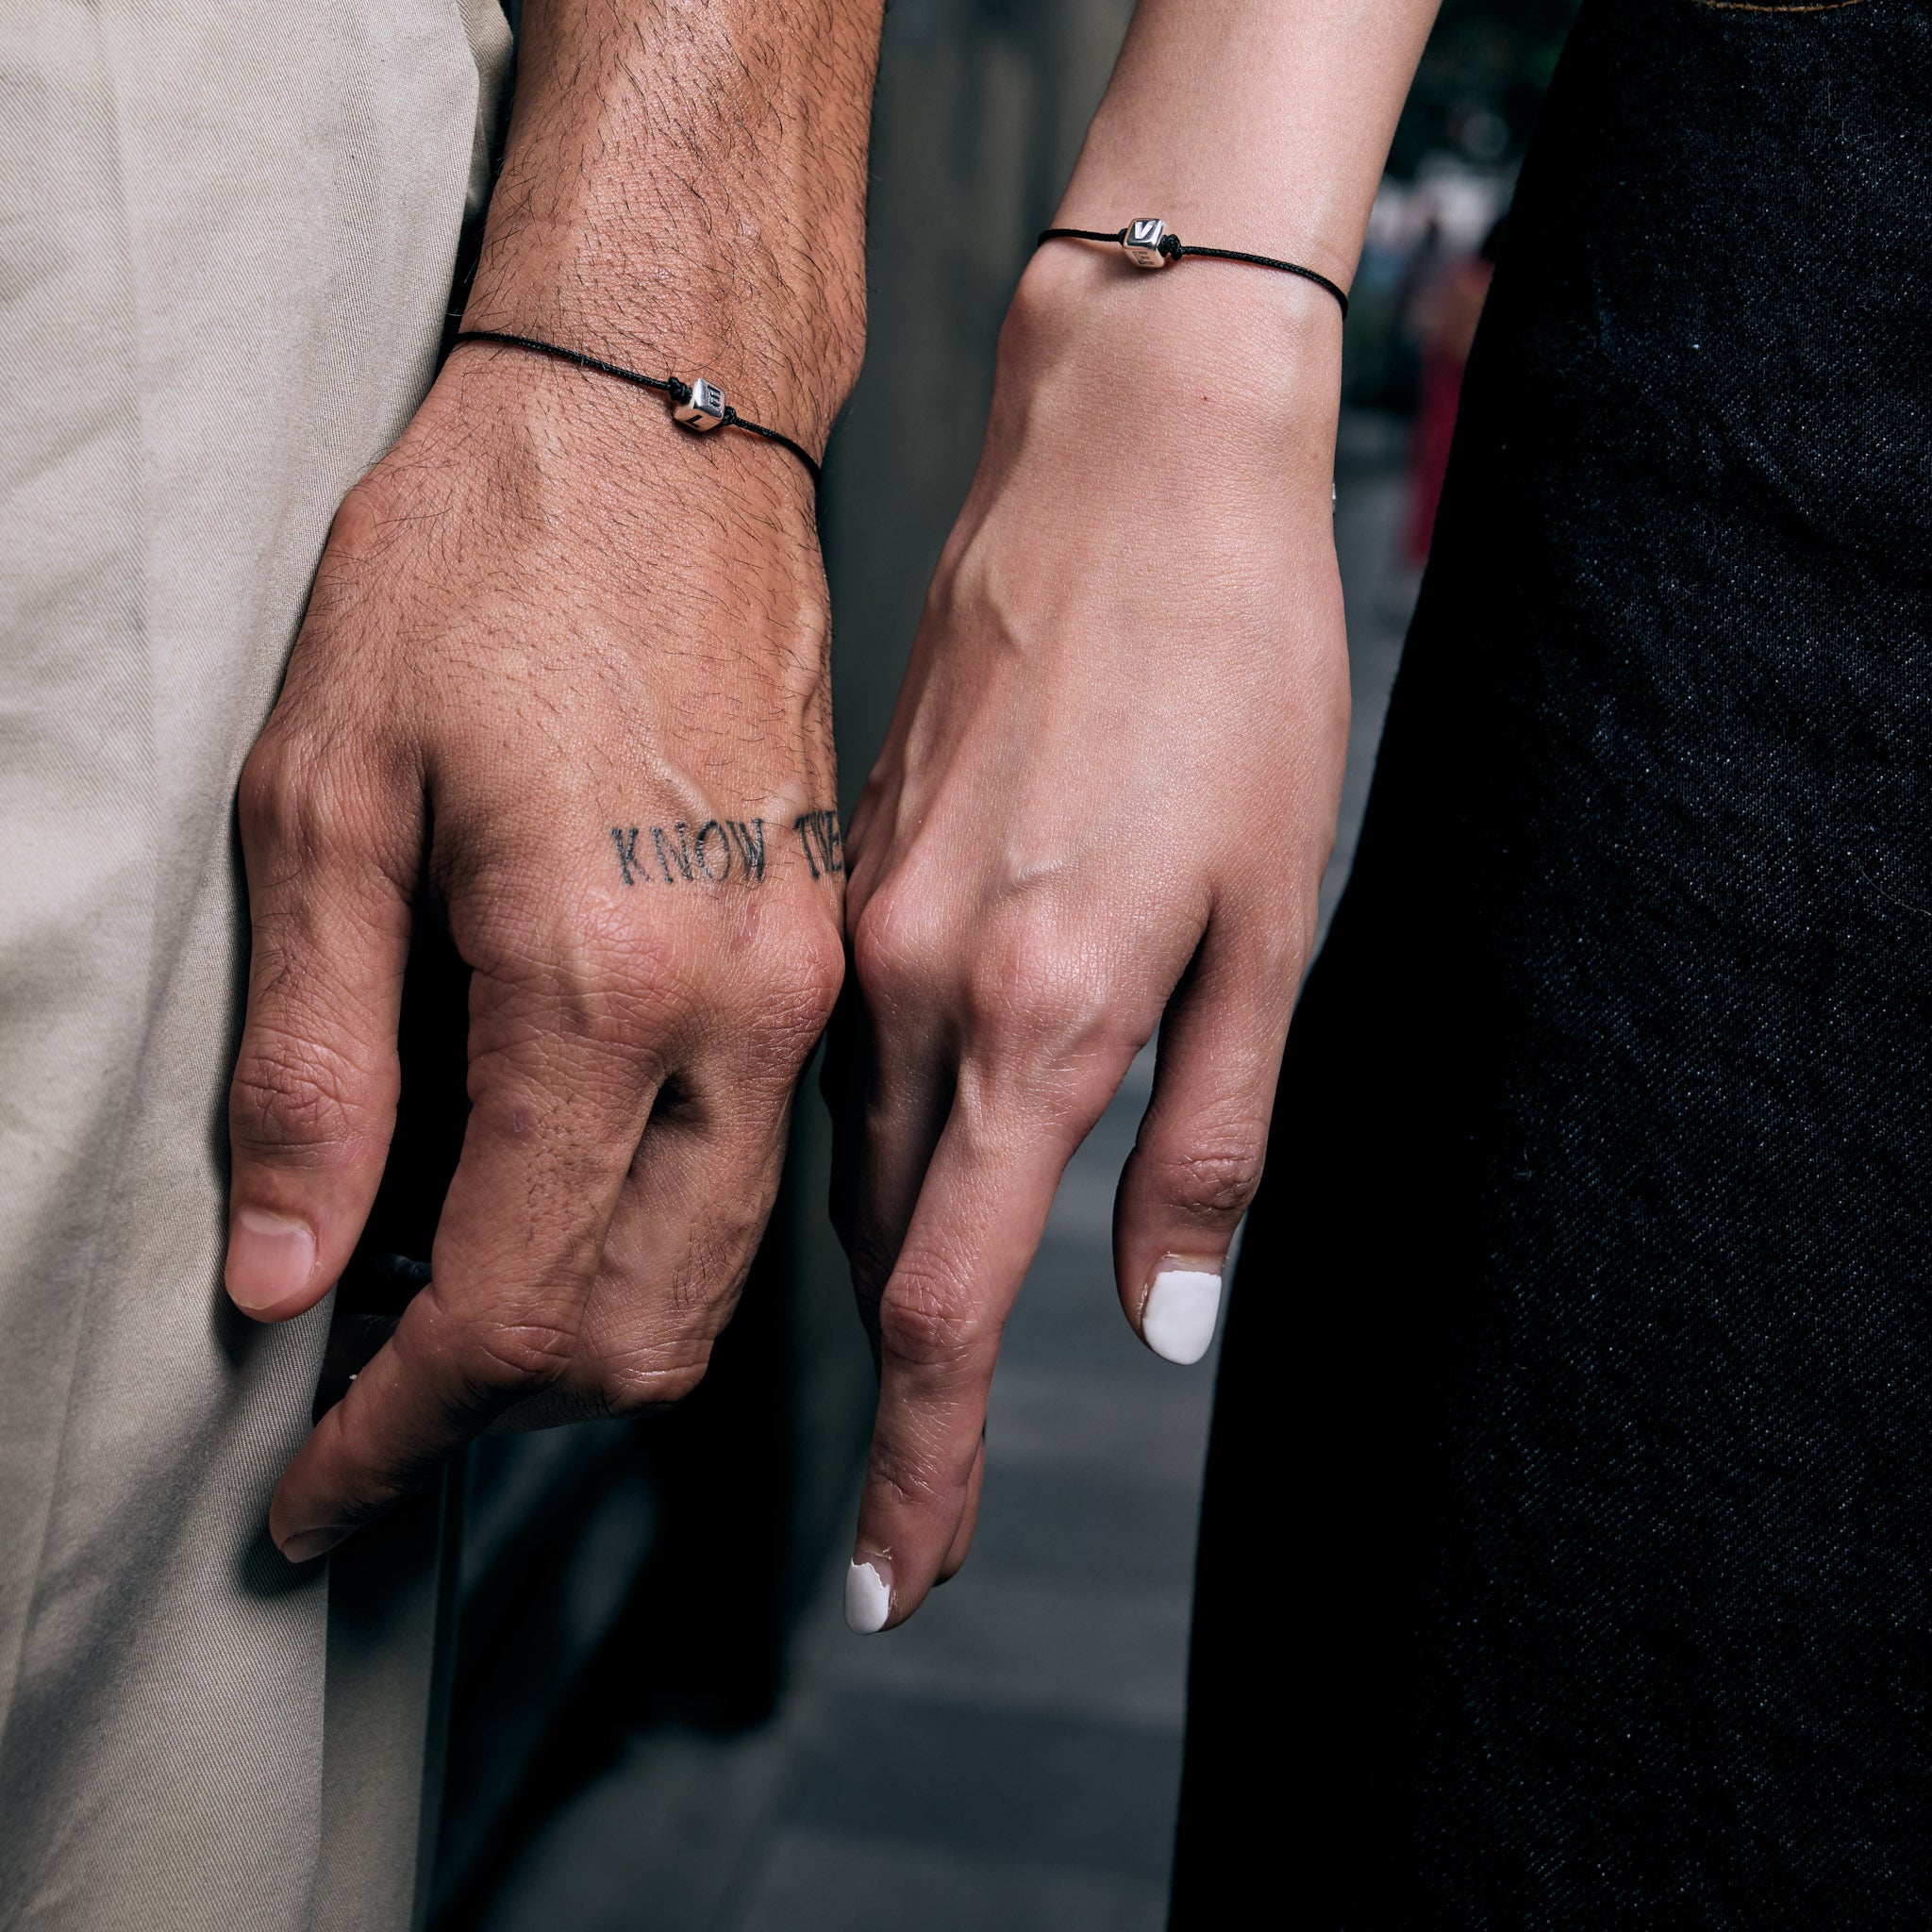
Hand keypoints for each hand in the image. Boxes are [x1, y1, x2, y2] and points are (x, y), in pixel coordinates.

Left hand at [224, 349, 843, 1561]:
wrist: (661, 433)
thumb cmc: (480, 566)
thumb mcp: (324, 796)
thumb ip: (311, 1061)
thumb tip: (285, 1275)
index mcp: (598, 980)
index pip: (504, 1304)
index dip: (393, 1433)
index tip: (312, 1493)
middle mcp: (737, 1014)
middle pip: (639, 1331)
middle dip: (493, 1413)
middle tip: (364, 1411)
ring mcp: (799, 991)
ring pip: (714, 1273)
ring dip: (583, 1341)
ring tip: (446, 1315)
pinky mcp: (818, 956)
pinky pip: (752, 1174)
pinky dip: (652, 1243)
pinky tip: (555, 1198)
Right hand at [827, 251, 1348, 1628]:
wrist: (1123, 466)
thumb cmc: (1232, 678)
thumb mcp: (1269, 922)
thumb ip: (1210, 1137)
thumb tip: (1164, 1318)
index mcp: (1031, 1013)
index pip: (942, 1303)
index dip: (926, 1460)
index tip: (902, 1581)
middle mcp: (913, 986)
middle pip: (885, 1244)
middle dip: (911, 1381)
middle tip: (928, 1492)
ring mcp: (862, 920)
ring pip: (859, 1150)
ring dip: (898, 1253)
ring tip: (940, 1328)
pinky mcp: (850, 866)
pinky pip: (851, 1049)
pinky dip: (885, 1132)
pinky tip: (937, 1131)